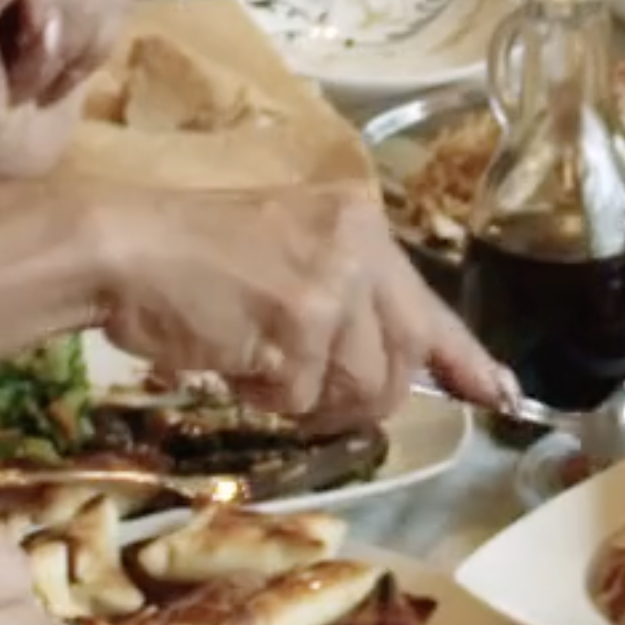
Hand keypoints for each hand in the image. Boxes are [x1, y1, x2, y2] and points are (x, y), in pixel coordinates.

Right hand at [74, 176, 510, 426]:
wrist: (121, 247)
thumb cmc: (192, 256)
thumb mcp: (290, 259)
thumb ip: (348, 303)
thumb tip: (404, 374)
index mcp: (361, 226)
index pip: (429, 306)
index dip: (465, 360)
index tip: (502, 394)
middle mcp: (359, 249)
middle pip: (399, 360)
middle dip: (362, 396)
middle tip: (305, 389)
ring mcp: (331, 285)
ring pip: (357, 387)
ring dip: (306, 398)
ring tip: (257, 364)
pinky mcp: (298, 324)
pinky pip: (299, 398)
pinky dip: (263, 398)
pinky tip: (232, 361)